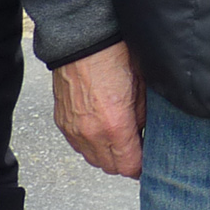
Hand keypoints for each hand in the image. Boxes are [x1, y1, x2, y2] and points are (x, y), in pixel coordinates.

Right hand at [53, 41, 144, 177]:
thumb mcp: (141, 90)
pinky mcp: (62, 122)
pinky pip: (78, 146)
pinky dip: (91, 145)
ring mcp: (74, 130)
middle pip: (111, 168)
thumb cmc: (115, 59)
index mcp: (115, 127)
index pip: (129, 167)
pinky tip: (101, 132)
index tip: (148, 160)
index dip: (141, 167)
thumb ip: (142, 120)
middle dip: (125, 162)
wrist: (83, 41)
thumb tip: (145, 136)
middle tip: (136, 149)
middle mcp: (91, 134)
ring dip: (107, 156)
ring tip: (119, 141)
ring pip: (93, 159)